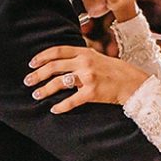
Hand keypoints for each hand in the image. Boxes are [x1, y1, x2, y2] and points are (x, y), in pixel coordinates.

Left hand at [26, 45, 148, 113]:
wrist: (132, 82)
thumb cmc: (114, 70)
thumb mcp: (97, 57)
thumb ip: (80, 57)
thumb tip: (60, 60)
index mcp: (84, 52)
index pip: (57, 51)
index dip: (42, 57)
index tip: (31, 64)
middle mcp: (85, 62)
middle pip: (54, 67)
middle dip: (37, 75)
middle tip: (27, 82)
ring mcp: (88, 77)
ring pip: (59, 83)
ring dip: (45, 90)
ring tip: (36, 95)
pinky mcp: (92, 93)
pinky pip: (72, 100)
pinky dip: (61, 106)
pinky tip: (54, 109)